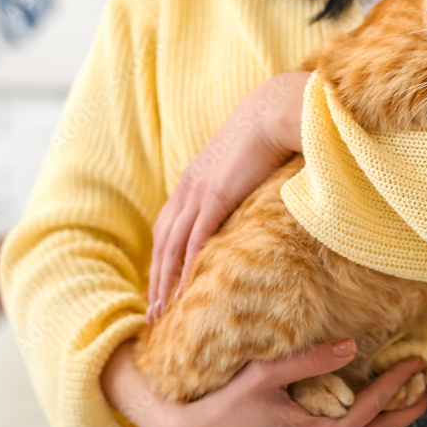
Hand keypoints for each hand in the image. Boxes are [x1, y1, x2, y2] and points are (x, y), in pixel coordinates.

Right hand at [102, 339, 426, 426]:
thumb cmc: (226, 408)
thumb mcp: (265, 377)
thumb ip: (310, 360)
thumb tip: (351, 346)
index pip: (375, 403)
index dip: (399, 380)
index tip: (420, 362)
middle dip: (408, 409)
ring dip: (388, 421)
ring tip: (405, 401)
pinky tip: (365, 416)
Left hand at [146, 71, 310, 321]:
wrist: (274, 110)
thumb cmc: (268, 135)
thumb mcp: (245, 165)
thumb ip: (239, 184)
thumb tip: (249, 199)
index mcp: (193, 181)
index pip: (167, 228)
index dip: (160, 259)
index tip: (159, 287)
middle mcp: (188, 189)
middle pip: (162, 244)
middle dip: (155, 280)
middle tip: (152, 315)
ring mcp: (199, 193)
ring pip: (172, 248)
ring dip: (165, 283)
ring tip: (164, 314)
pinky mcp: (215, 196)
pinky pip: (195, 241)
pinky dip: (186, 269)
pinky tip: (184, 292)